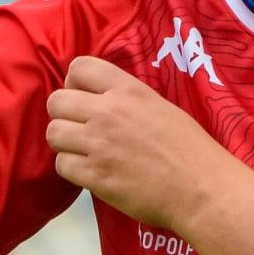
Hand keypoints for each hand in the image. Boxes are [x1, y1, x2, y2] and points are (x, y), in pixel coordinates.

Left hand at [46, 55, 234, 230]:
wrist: (200, 187)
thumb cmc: (188, 147)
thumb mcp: (159, 106)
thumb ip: (126, 99)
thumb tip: (98, 99)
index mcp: (127, 90)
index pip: (79, 67)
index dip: (75, 84)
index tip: (85, 99)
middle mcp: (108, 111)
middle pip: (56, 101)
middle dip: (64, 115)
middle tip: (81, 129)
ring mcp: (98, 144)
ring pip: (53, 133)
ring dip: (65, 143)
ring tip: (84, 152)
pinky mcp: (95, 175)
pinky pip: (61, 165)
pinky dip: (73, 169)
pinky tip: (91, 171)